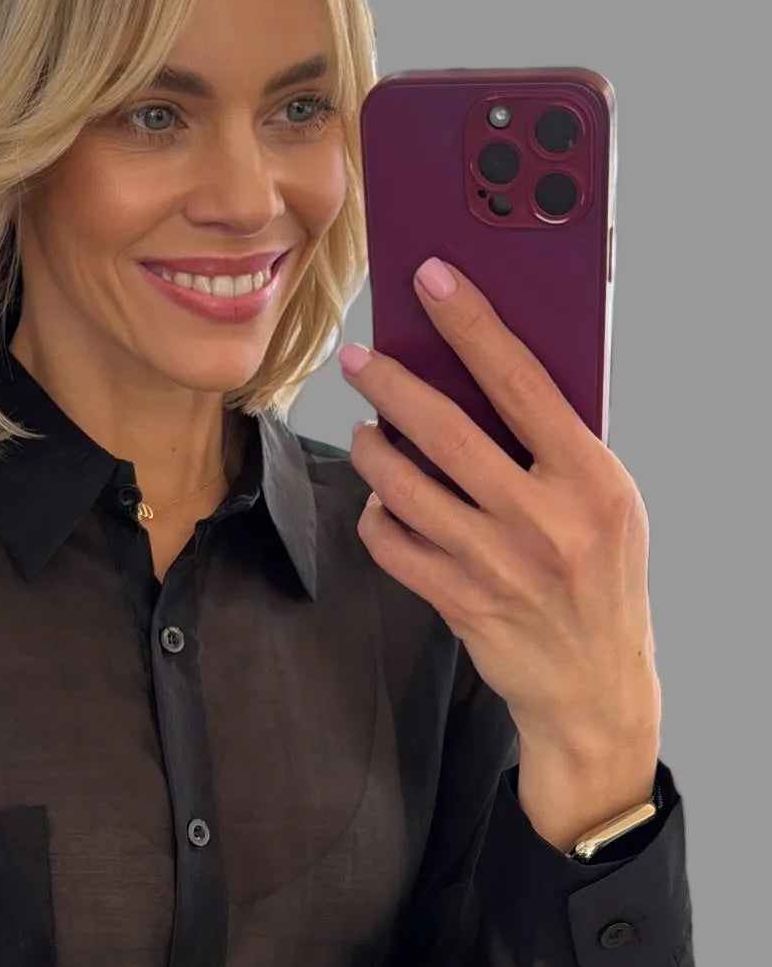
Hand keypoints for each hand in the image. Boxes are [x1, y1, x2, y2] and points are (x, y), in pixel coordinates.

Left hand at [340, 257, 661, 773]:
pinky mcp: (463, 603)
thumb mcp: (608, 504)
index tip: (432, 280)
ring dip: (372, 453)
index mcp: (593, 478)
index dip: (472, 324)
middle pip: (448, 432)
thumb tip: (480, 379)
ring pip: (407, 490)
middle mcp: (547, 519)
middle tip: (356, 358)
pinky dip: (378, 518)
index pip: (523, 381)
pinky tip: (382, 504)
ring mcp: (500, 566)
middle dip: (391, 384)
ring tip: (364, 432)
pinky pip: (396, 546)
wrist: (595, 687)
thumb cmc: (600, 577)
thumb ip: (558, 449)